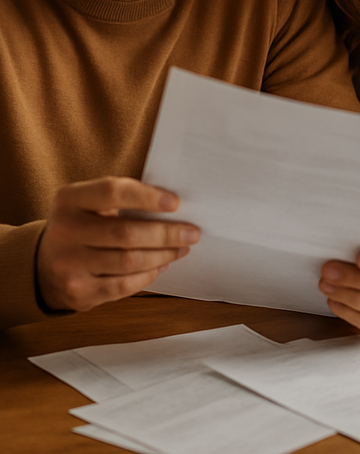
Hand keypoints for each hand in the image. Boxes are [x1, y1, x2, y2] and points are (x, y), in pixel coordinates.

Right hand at [36, 177, 199, 312]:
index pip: (112, 191)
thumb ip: (124, 200)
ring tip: (181, 248)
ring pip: (129, 261)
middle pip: (126, 233)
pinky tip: (161, 265)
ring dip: (163, 255)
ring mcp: (68, 264)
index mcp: (70, 200)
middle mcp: (65, 231)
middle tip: (192, 233)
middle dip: (167, 233)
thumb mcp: (90, 203)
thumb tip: (174, 207)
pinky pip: (123, 285)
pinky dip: (148, 275)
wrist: (43, 264)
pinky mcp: (77, 292)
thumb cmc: (83, 225)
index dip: (147, 197)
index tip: (176, 203)